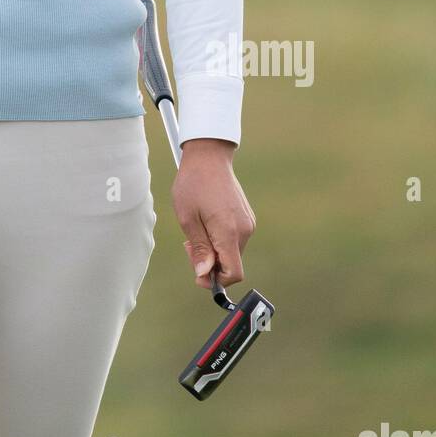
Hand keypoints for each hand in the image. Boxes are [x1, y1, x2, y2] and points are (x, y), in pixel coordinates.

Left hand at [171, 138, 255, 291]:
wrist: (209, 156)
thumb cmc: (194, 184)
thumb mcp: (188, 218)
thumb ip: (199, 248)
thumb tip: (204, 274)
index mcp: (229, 232)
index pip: (234, 273)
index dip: (216, 280)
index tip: (199, 272)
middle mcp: (245, 230)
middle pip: (231, 263)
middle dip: (210, 262)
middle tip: (189, 245)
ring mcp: (248, 222)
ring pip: (232, 251)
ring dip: (214, 249)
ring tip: (196, 228)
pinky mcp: (246, 217)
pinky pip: (234, 238)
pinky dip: (220, 238)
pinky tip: (206, 221)